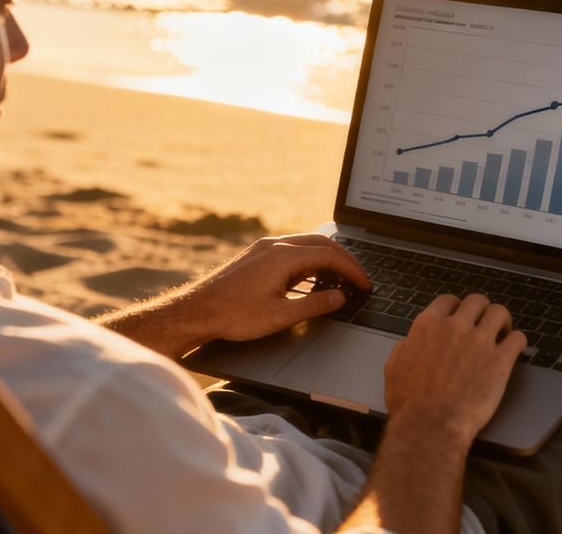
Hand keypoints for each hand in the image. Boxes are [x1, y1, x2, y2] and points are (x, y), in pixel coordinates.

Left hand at [186, 233, 371, 343]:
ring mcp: (264, 248)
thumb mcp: (280, 316)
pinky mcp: (257, 256)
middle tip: (359, 280)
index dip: (352, 270)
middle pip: (321, 244)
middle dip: (344, 261)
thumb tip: (339, 297)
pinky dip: (310, 263)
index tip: (365, 285)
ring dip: (327, 261)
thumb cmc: (233, 315)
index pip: (330, 255)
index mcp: (283, 256)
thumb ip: (314, 305)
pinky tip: (312, 281)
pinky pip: (292, 251)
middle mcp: (275, 245)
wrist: (196, 311)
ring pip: (306, 246)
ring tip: (339, 283)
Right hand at [384, 294, 527, 446]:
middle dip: (482, 310)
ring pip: (500, 313)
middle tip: (485, 323)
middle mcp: (455, 327)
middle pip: (477, 301)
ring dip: (503, 321)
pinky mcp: (500, 360)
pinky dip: (518, 341)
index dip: (457, 307)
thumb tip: (408, 343)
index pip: (448, 300)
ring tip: (504, 332)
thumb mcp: (394, 369)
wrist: (431, 425)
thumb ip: (403, 349)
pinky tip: (515, 348)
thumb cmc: (411, 404)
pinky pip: (518, 338)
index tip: (462, 316)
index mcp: (429, 325)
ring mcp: (479, 341)